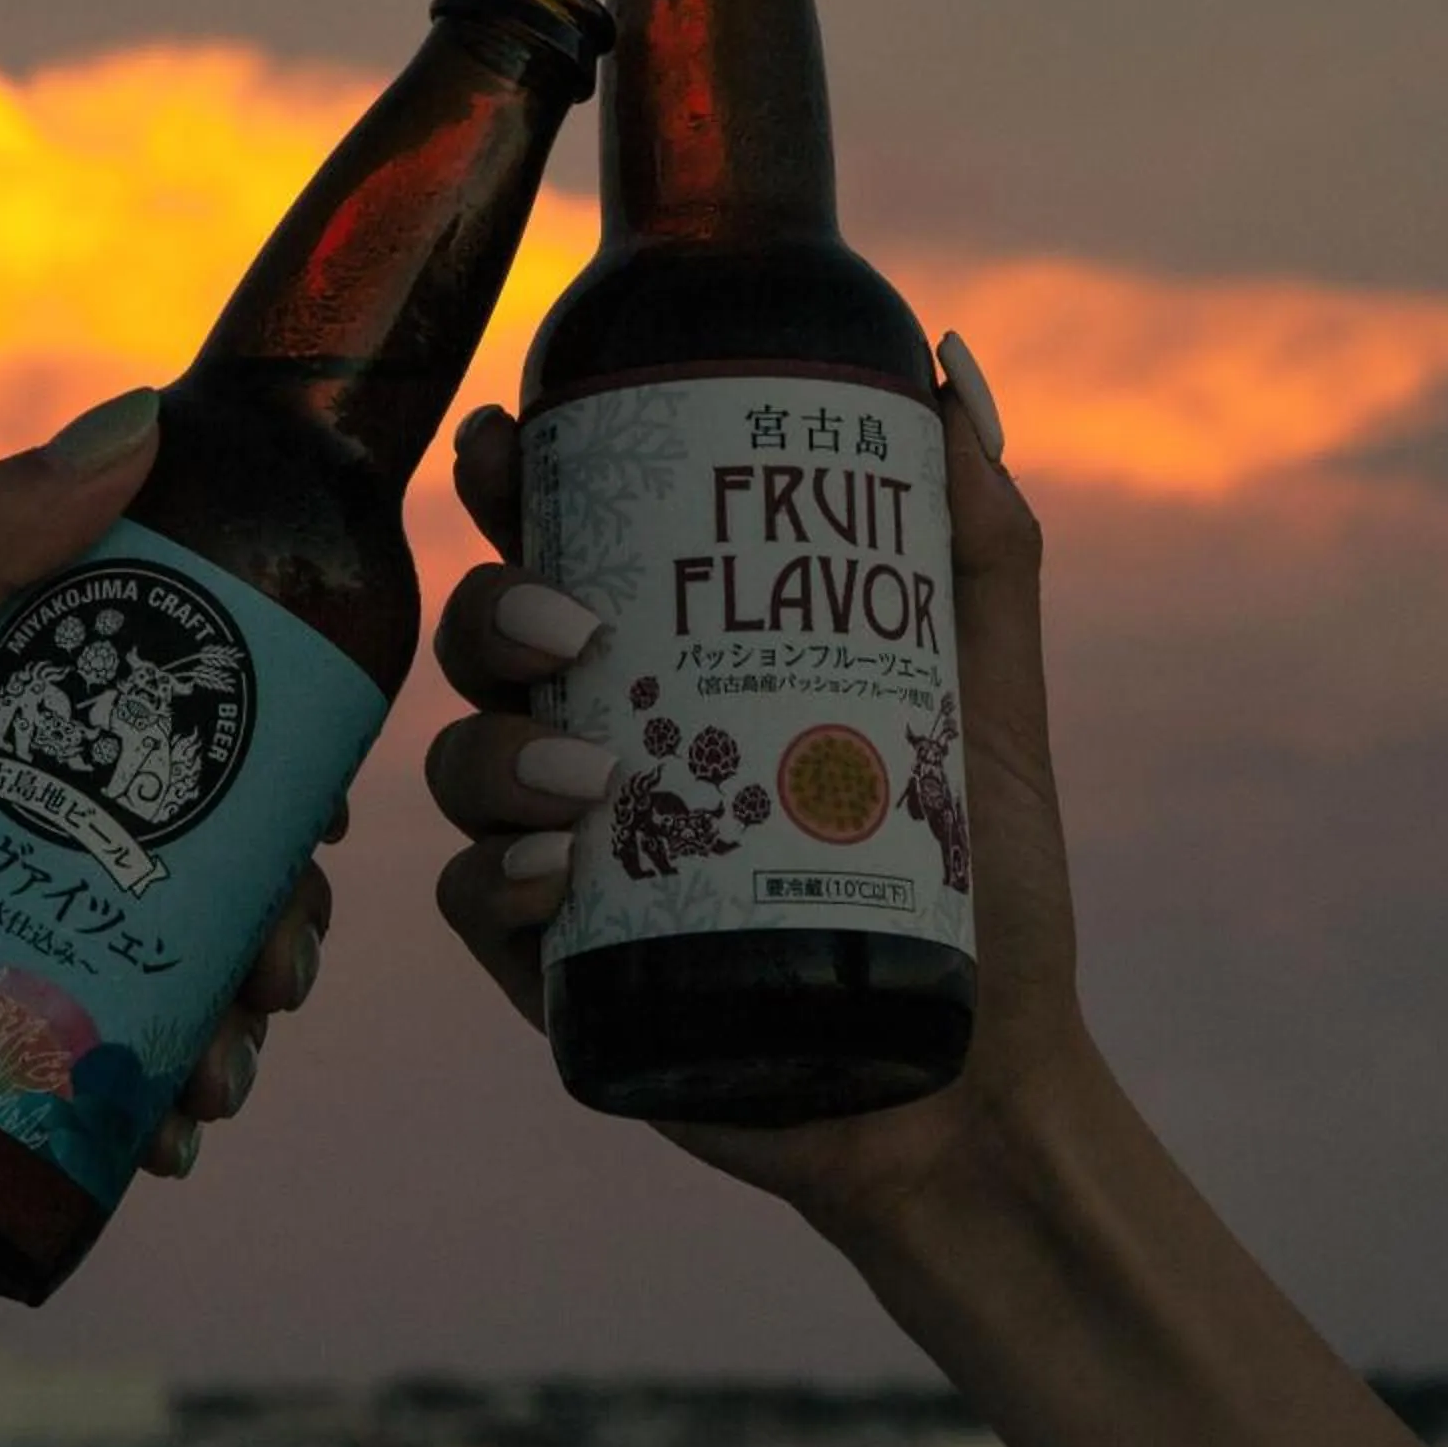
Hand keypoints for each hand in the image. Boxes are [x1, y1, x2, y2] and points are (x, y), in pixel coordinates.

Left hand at [0, 388, 334, 1222]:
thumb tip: (138, 424)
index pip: (153, 695)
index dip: (259, 732)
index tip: (320, 781)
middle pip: (184, 843)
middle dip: (265, 900)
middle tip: (287, 955)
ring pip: (153, 966)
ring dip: (227, 1010)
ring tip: (232, 1067)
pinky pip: (84, 1072)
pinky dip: (150, 1098)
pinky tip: (178, 1135)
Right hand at [426, 337, 1089, 1246]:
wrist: (983, 1086)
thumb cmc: (986, 886)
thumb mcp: (987, 698)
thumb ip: (976, 540)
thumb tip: (946, 359)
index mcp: (676, 666)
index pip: (564, 548)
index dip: (512, 484)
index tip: (514, 436)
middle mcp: (602, 745)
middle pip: (485, 641)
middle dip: (491, 605)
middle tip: (568, 621)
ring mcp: (570, 859)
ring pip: (460, 762)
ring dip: (495, 749)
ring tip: (594, 775)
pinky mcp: (559, 972)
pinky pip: (472, 903)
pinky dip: (497, 874)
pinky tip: (559, 870)